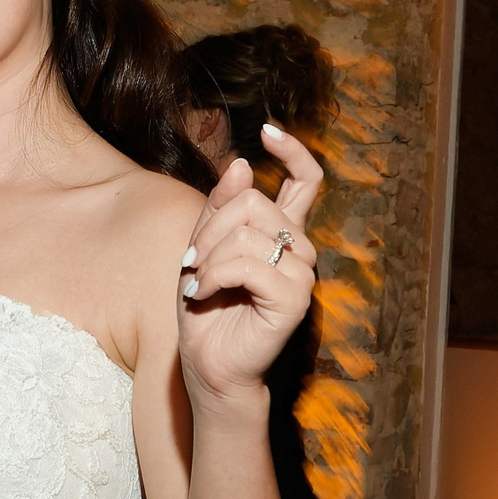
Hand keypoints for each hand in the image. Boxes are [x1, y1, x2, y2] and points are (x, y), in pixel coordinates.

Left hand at [177, 125, 322, 405]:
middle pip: (255, 202)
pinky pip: (250, 264)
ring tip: (198, 283)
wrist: (209, 368)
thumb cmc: (206, 313)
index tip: (267, 130)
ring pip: (250, 232)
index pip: (305, 181)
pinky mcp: (294, 300)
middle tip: (192, 260)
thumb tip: (242, 163)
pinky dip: (217, 275)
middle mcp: (299, 251)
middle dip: (213, 226)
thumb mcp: (202, 250)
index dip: (293, 151)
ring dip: (210, 256)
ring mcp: (301, 275)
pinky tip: (203, 293)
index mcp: (282, 235)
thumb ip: (219, 210)